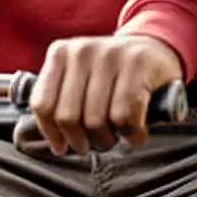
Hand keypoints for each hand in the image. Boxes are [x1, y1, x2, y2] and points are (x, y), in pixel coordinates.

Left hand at [30, 35, 183, 155]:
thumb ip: (60, 99)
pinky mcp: (138, 64)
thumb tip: (55, 143)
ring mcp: (111, 54)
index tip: (62, 147)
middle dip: (82, 141)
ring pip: (96, 120)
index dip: (51, 133)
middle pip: (68, 117)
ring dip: (107, 139)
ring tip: (116, 136)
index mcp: (60, 53)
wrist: (154, 49)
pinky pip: (125, 116)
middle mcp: (82, 50)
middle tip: (95, 144)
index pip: (42, 104)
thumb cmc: (112, 75)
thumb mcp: (79, 76)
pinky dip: (132, 134)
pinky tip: (136, 131)